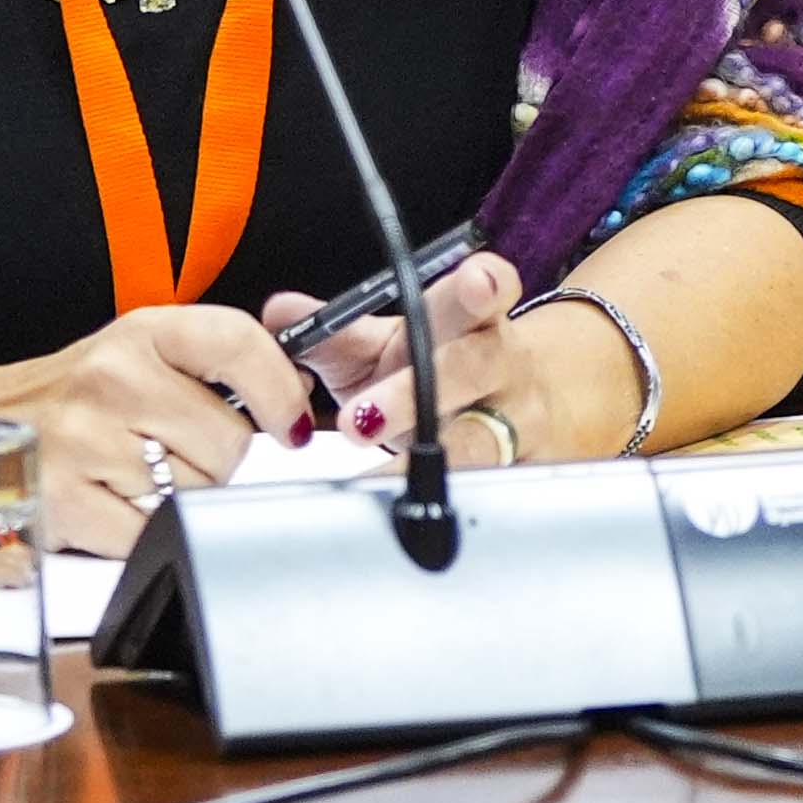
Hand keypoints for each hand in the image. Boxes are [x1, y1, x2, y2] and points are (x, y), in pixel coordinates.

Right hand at [0, 303, 310, 556]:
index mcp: (142, 332)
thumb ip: (221, 363)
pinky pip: (152, 533)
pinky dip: (145, 531)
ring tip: (135, 473)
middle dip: (216, 458)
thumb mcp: (147, 352)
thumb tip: (297, 396)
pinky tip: (116, 504)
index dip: (279, 391)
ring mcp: (84, 441)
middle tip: (171, 449)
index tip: (292, 425)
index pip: (239, 344)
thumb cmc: (83, 395)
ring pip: (196, 492)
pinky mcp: (64, 502)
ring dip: (180, 495)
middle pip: (228, 441)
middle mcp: (111, 378)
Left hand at [264, 250, 633, 468]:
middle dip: (418, 392)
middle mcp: (503, 365)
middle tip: (358, 421)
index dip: (483, 284)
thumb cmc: (441, 367)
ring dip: (426, 461)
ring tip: (378, 479)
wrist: (523, 409)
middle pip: (477, 367)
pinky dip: (448, 504)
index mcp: (472, 319)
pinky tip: (413, 519)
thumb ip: (333, 332)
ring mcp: (518, 423)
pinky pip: (486, 493)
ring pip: (483, 441)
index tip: (473, 283)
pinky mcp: (522, 475)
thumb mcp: (388, 345)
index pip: (487, 289)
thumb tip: (279, 314)